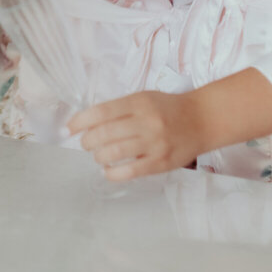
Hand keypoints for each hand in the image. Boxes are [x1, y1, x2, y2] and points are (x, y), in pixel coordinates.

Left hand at [68, 91, 205, 180]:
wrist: (202, 120)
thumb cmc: (168, 108)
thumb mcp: (143, 98)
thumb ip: (119, 108)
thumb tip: (88, 121)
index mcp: (138, 103)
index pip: (101, 111)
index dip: (80, 121)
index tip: (70, 128)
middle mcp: (146, 122)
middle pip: (104, 133)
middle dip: (87, 141)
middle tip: (85, 143)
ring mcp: (154, 143)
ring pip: (114, 153)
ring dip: (98, 156)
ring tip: (98, 155)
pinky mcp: (161, 163)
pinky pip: (130, 171)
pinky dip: (113, 173)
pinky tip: (107, 171)